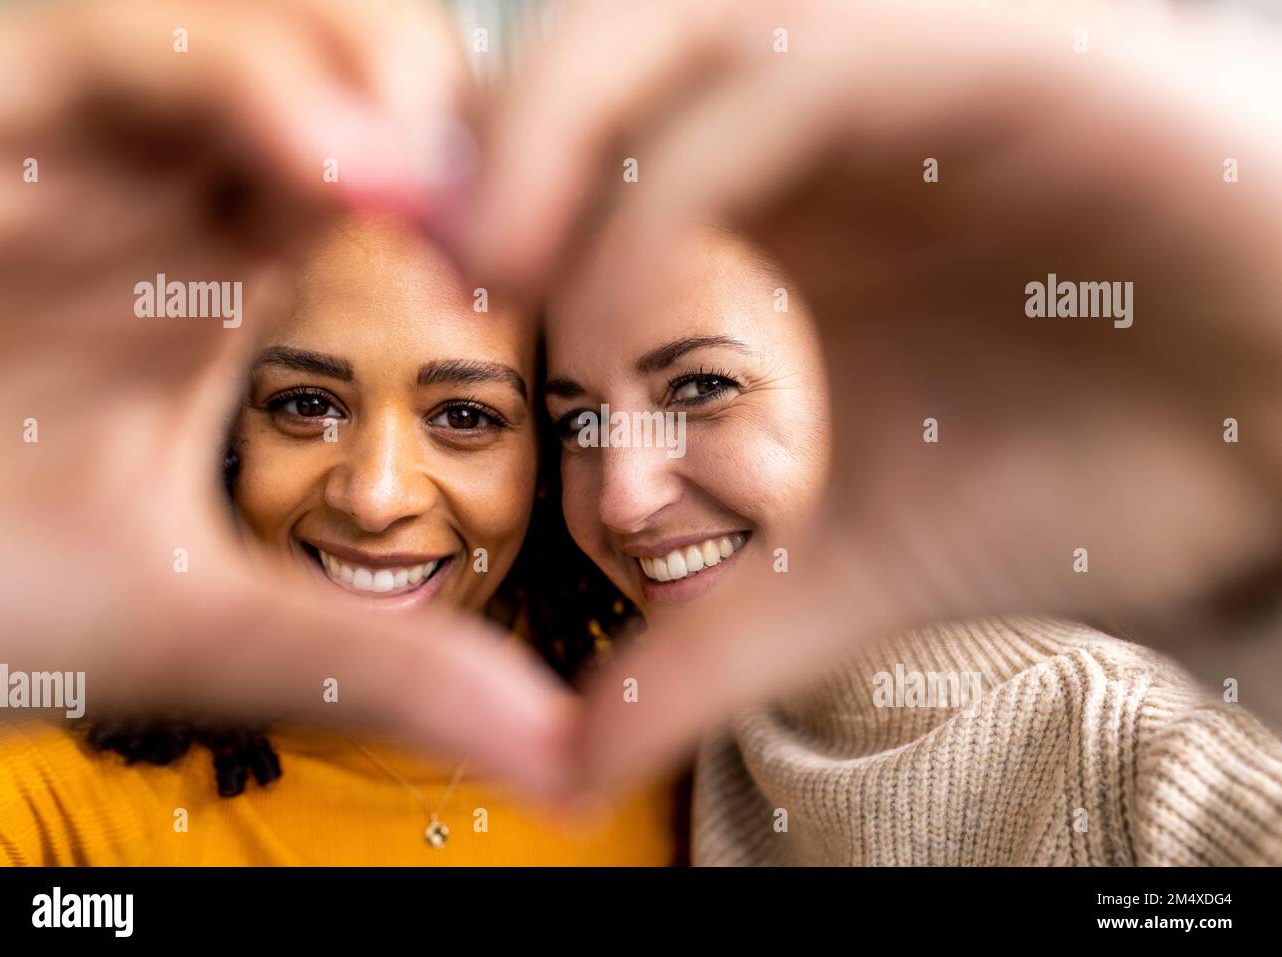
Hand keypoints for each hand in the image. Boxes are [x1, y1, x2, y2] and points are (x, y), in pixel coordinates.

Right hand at [0, 0, 576, 801]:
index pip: (393, 175)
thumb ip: (383, 663)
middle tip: (516, 191)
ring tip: (425, 179)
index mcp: (223, 275)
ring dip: (356, 69)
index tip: (561, 251)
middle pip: (339, 65)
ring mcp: (75, 144)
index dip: (490, 191)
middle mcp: (158, 190)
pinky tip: (332, 168)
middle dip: (435, 103)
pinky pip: (107, 39)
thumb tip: (558, 753)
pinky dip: (231, 75)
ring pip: (240, 22)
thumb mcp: (208, 623)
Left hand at [449, 0, 1281, 789]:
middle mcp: (810, 111)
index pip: (563, 140)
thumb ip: (705, 640)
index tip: (390, 315)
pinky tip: (634, 318)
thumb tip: (573, 760)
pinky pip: (794, 77)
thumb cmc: (1075, 468)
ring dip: (553, 143)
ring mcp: (895, 68)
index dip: (456, 207)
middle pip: (585, 53)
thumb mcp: (846, 568)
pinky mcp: (993, 58)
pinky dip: (680, 188)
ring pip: (667, 25)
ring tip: (501, 285)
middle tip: (428, 289)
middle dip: (480, 155)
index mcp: (765, 199)